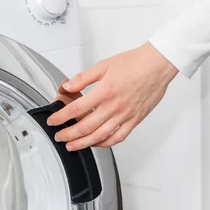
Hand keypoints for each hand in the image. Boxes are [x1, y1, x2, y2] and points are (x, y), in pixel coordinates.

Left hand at [47, 42, 178, 149]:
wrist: (157, 65)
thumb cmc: (134, 63)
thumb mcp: (103, 65)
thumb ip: (83, 78)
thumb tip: (68, 86)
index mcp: (104, 92)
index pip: (76, 109)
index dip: (61, 117)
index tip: (53, 121)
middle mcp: (114, 107)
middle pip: (86, 127)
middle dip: (68, 135)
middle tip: (59, 137)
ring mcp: (125, 115)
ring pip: (100, 136)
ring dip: (83, 143)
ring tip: (72, 146)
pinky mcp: (134, 120)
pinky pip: (118, 137)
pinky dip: (105, 143)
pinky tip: (97, 143)